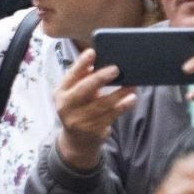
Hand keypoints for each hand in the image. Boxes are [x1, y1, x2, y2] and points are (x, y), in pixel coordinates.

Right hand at [48, 48, 133, 170]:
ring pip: (101, 104)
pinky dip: (122, 107)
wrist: (76, 141)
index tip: (92, 52)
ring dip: (118, 93)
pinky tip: (131, 99)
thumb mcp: (75, 94)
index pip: (71, 75)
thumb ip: (83, 79)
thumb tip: (100, 61)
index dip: (81, 64)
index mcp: (61, 93)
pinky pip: (110, 116)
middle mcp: (66, 107)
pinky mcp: (92, 131)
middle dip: (100, 78)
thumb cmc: (79, 109)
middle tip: (116, 69)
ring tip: (132, 85)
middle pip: (84, 89)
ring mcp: (78, 120)